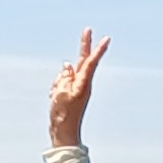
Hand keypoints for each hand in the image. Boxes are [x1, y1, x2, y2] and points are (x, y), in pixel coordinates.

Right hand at [45, 29, 110, 144]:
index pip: (91, 62)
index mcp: (83, 83)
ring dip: (59, 81)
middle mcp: (83, 83)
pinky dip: (56, 88)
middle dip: (84, 45)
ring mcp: (77, 88)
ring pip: (66, 74)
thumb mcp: (61, 92)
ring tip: (57, 98)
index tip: (107, 39)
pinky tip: (55, 100)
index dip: (97, 50)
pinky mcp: (71, 93)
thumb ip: (64, 77)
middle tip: (88, 30)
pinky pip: (61, 84)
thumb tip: (67, 66)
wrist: (63, 132)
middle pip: (83, 60)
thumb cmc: (63, 114)